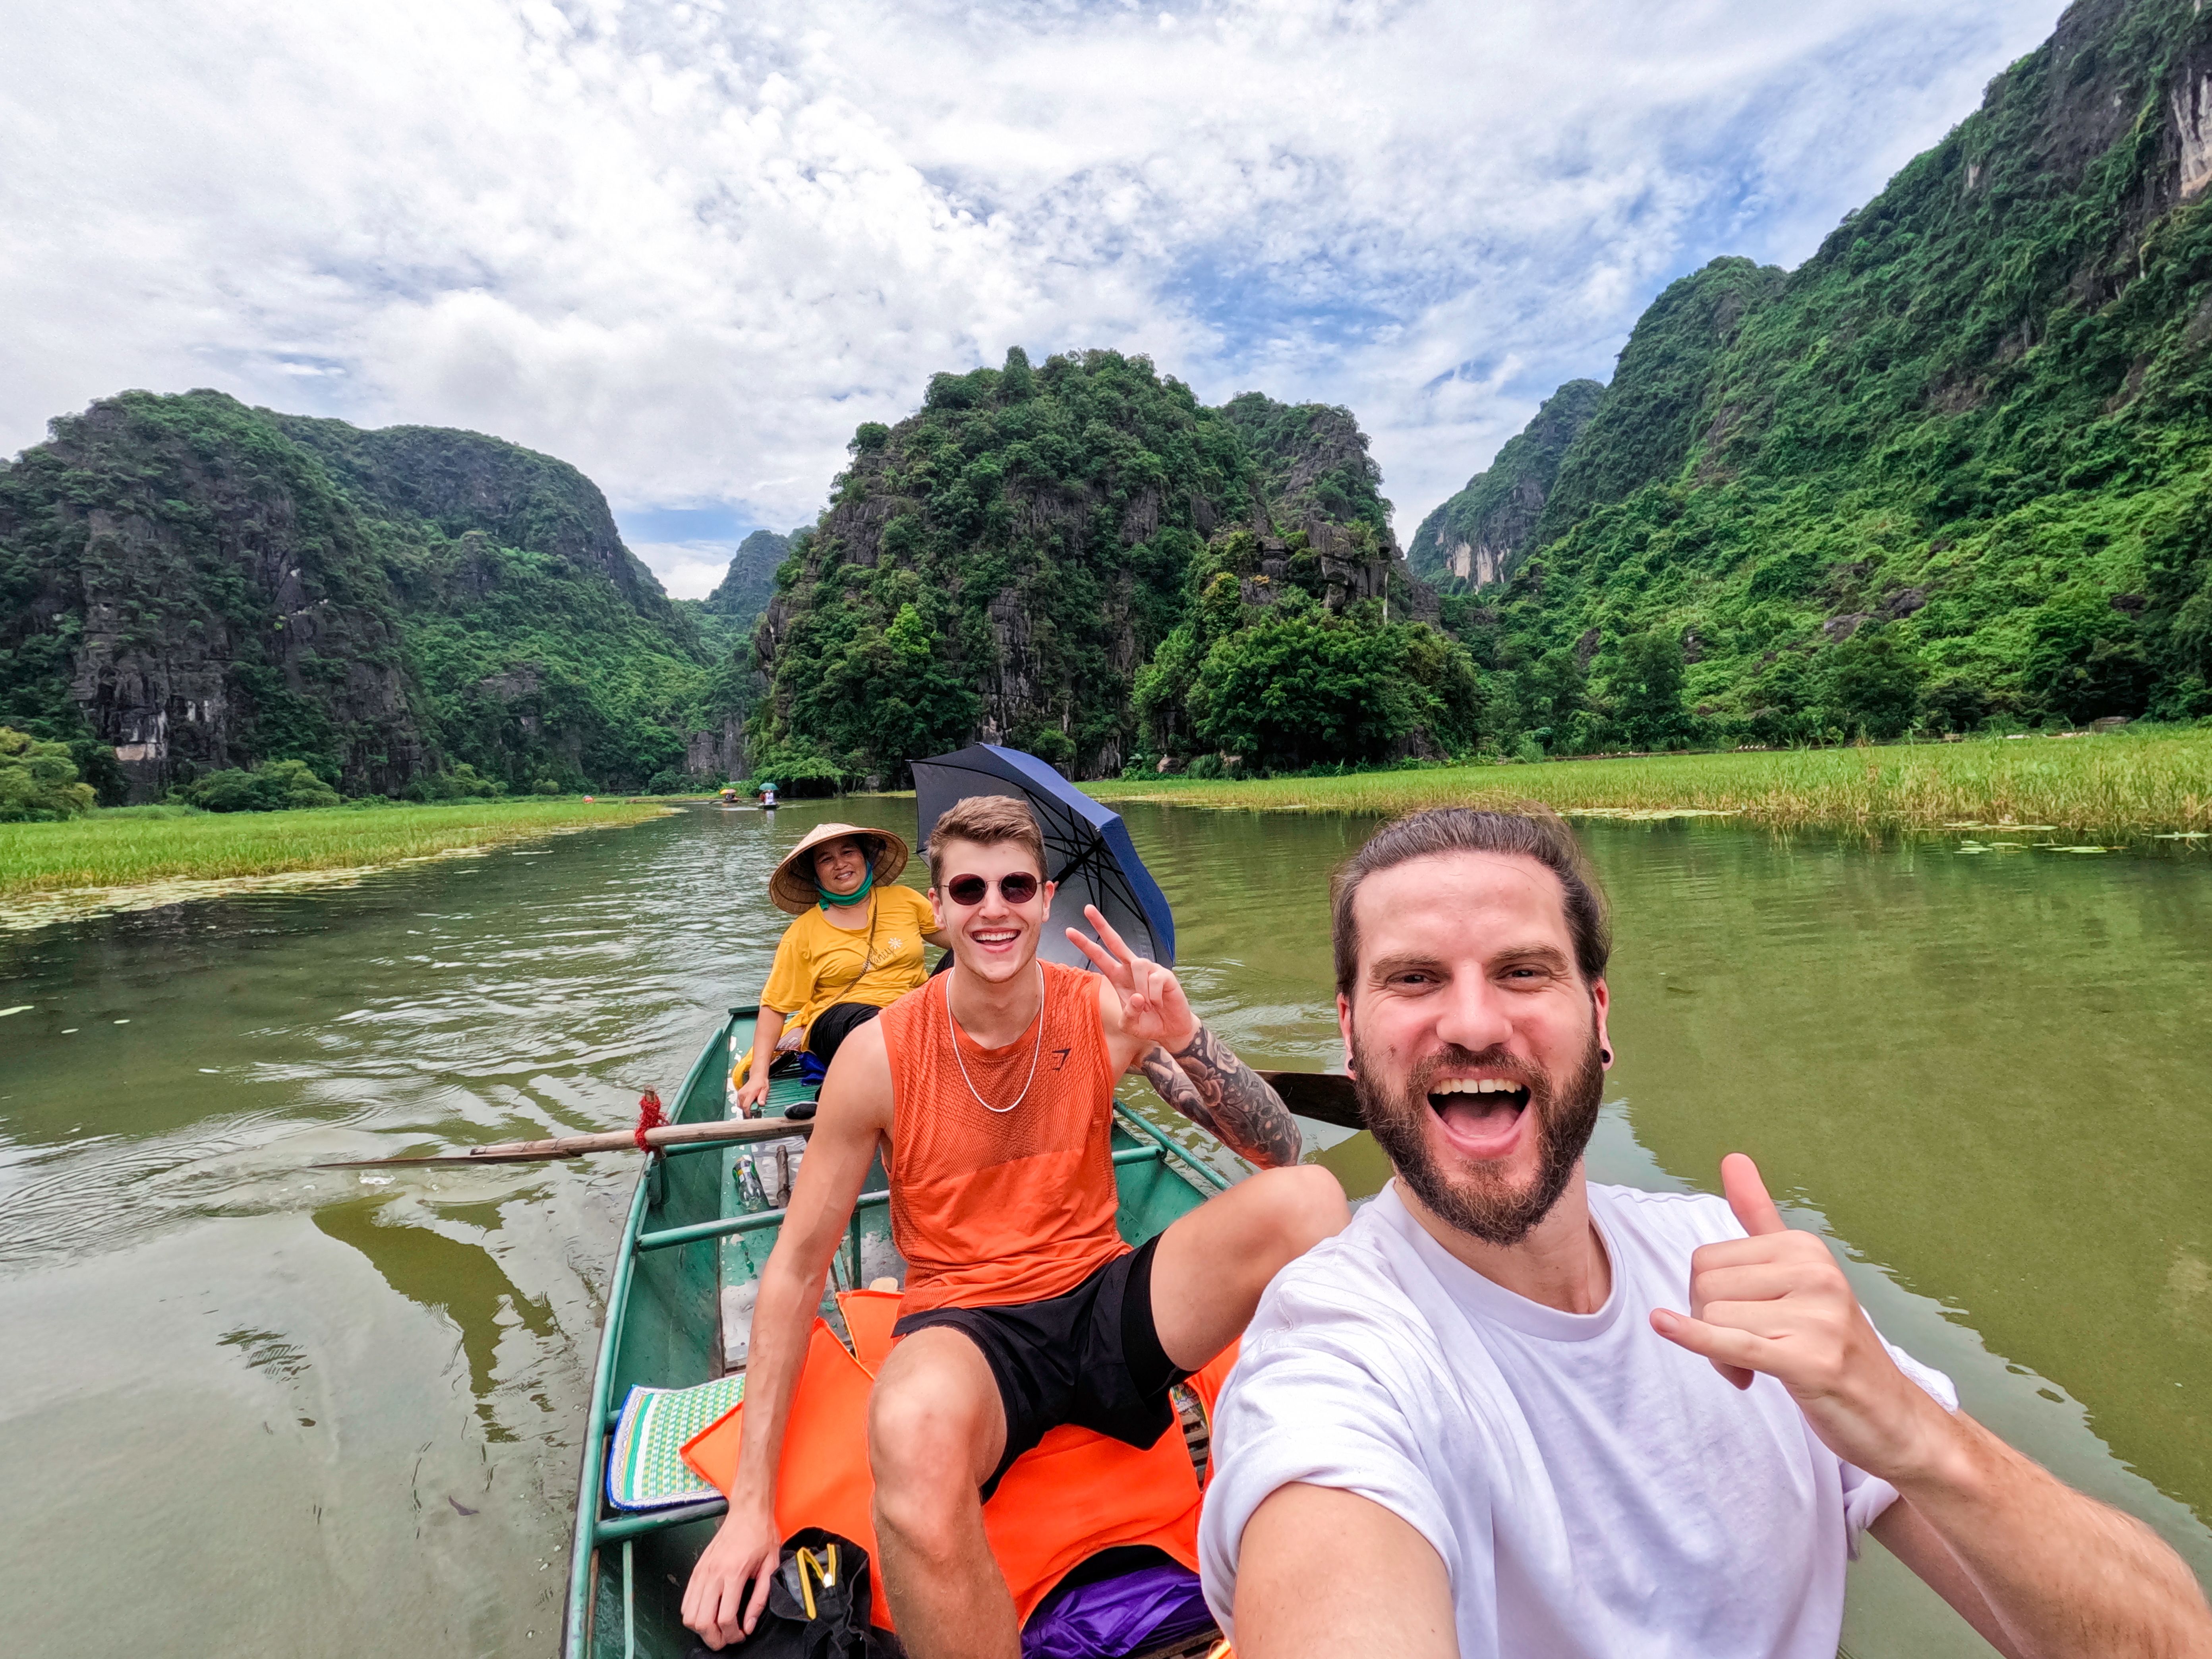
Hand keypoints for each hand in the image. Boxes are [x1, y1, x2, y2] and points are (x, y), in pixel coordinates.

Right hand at [681, 1496, 780, 1648]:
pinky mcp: (697, 1569)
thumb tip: (748, 1626)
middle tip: (727, 1640)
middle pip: (702, 1621)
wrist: (748, 1511)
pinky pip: (686, 1600)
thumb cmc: (762, 1536)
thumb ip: (759, 1600)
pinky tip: (707, 1614)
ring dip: (701, 1629)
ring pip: (689, 1614)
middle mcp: (713, 1574)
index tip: (741, 1636)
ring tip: (717, 1629)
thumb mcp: (770, 1567)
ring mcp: (702, 1571)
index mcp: (734, 1573)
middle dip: (714, 1639)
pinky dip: (693, 1614)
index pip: (725, 1618)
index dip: (732, 1635)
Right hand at [735, 1067, 771, 1114]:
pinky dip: (743, 1104)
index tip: (750, 1116)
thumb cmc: (761, 1082)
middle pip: (742, 1106)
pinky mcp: (739, 1093)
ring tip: (751, 1106)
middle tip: (753, 1111)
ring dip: (744, 1107)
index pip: (746, 1106)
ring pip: (740, 1105)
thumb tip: (761, 1104)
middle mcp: (743, 1093)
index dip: (748, 1112)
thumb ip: (762, 1097)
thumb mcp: (765, 1089)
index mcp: (749, 1093)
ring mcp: (740, 1093)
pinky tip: (749, 1103)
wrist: (757, 1076)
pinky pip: (739, 1102)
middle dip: (747, 1110)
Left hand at [1066, 904, 1198, 1051]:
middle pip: (1116, 941)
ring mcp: (1150, 969)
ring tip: (1149, 1004)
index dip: (1085, 944)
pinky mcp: (1165, 974)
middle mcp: (1132, 968)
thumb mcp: (1130, 1024)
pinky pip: (1155, 979)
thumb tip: (1138, 997)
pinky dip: (1154, 995)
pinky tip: (1159, 1002)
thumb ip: (1129, 1014)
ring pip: (1138, 964)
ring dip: (1141, 989)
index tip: (1069, 931)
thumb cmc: (1148, 1023)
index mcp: (1118, 977)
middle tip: (1087, 908)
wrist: (1171, 1029)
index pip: (1100, 956)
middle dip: (1101, 925)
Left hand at [1650, 1154, 1949, 1483]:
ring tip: (1763, 1368)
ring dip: (1722, 1357)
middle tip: (1754, 1352)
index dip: (1710, 1300)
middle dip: (1711, 1327)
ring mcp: (1817, 1316)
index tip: (1748, 1324)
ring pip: (1713, 1320)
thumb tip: (1732, 1157)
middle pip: (1704, 1288)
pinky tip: (1664, 1324)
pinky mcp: (1812, 1361)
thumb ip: (1760, 1218)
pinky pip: (1732, 1342)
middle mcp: (1815, 1273)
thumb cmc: (1833, 1345)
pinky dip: (1695, 1338)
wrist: (1890, 1416)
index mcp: (1804, 1248)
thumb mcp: (1800, 1274)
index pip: (1706, 1260)